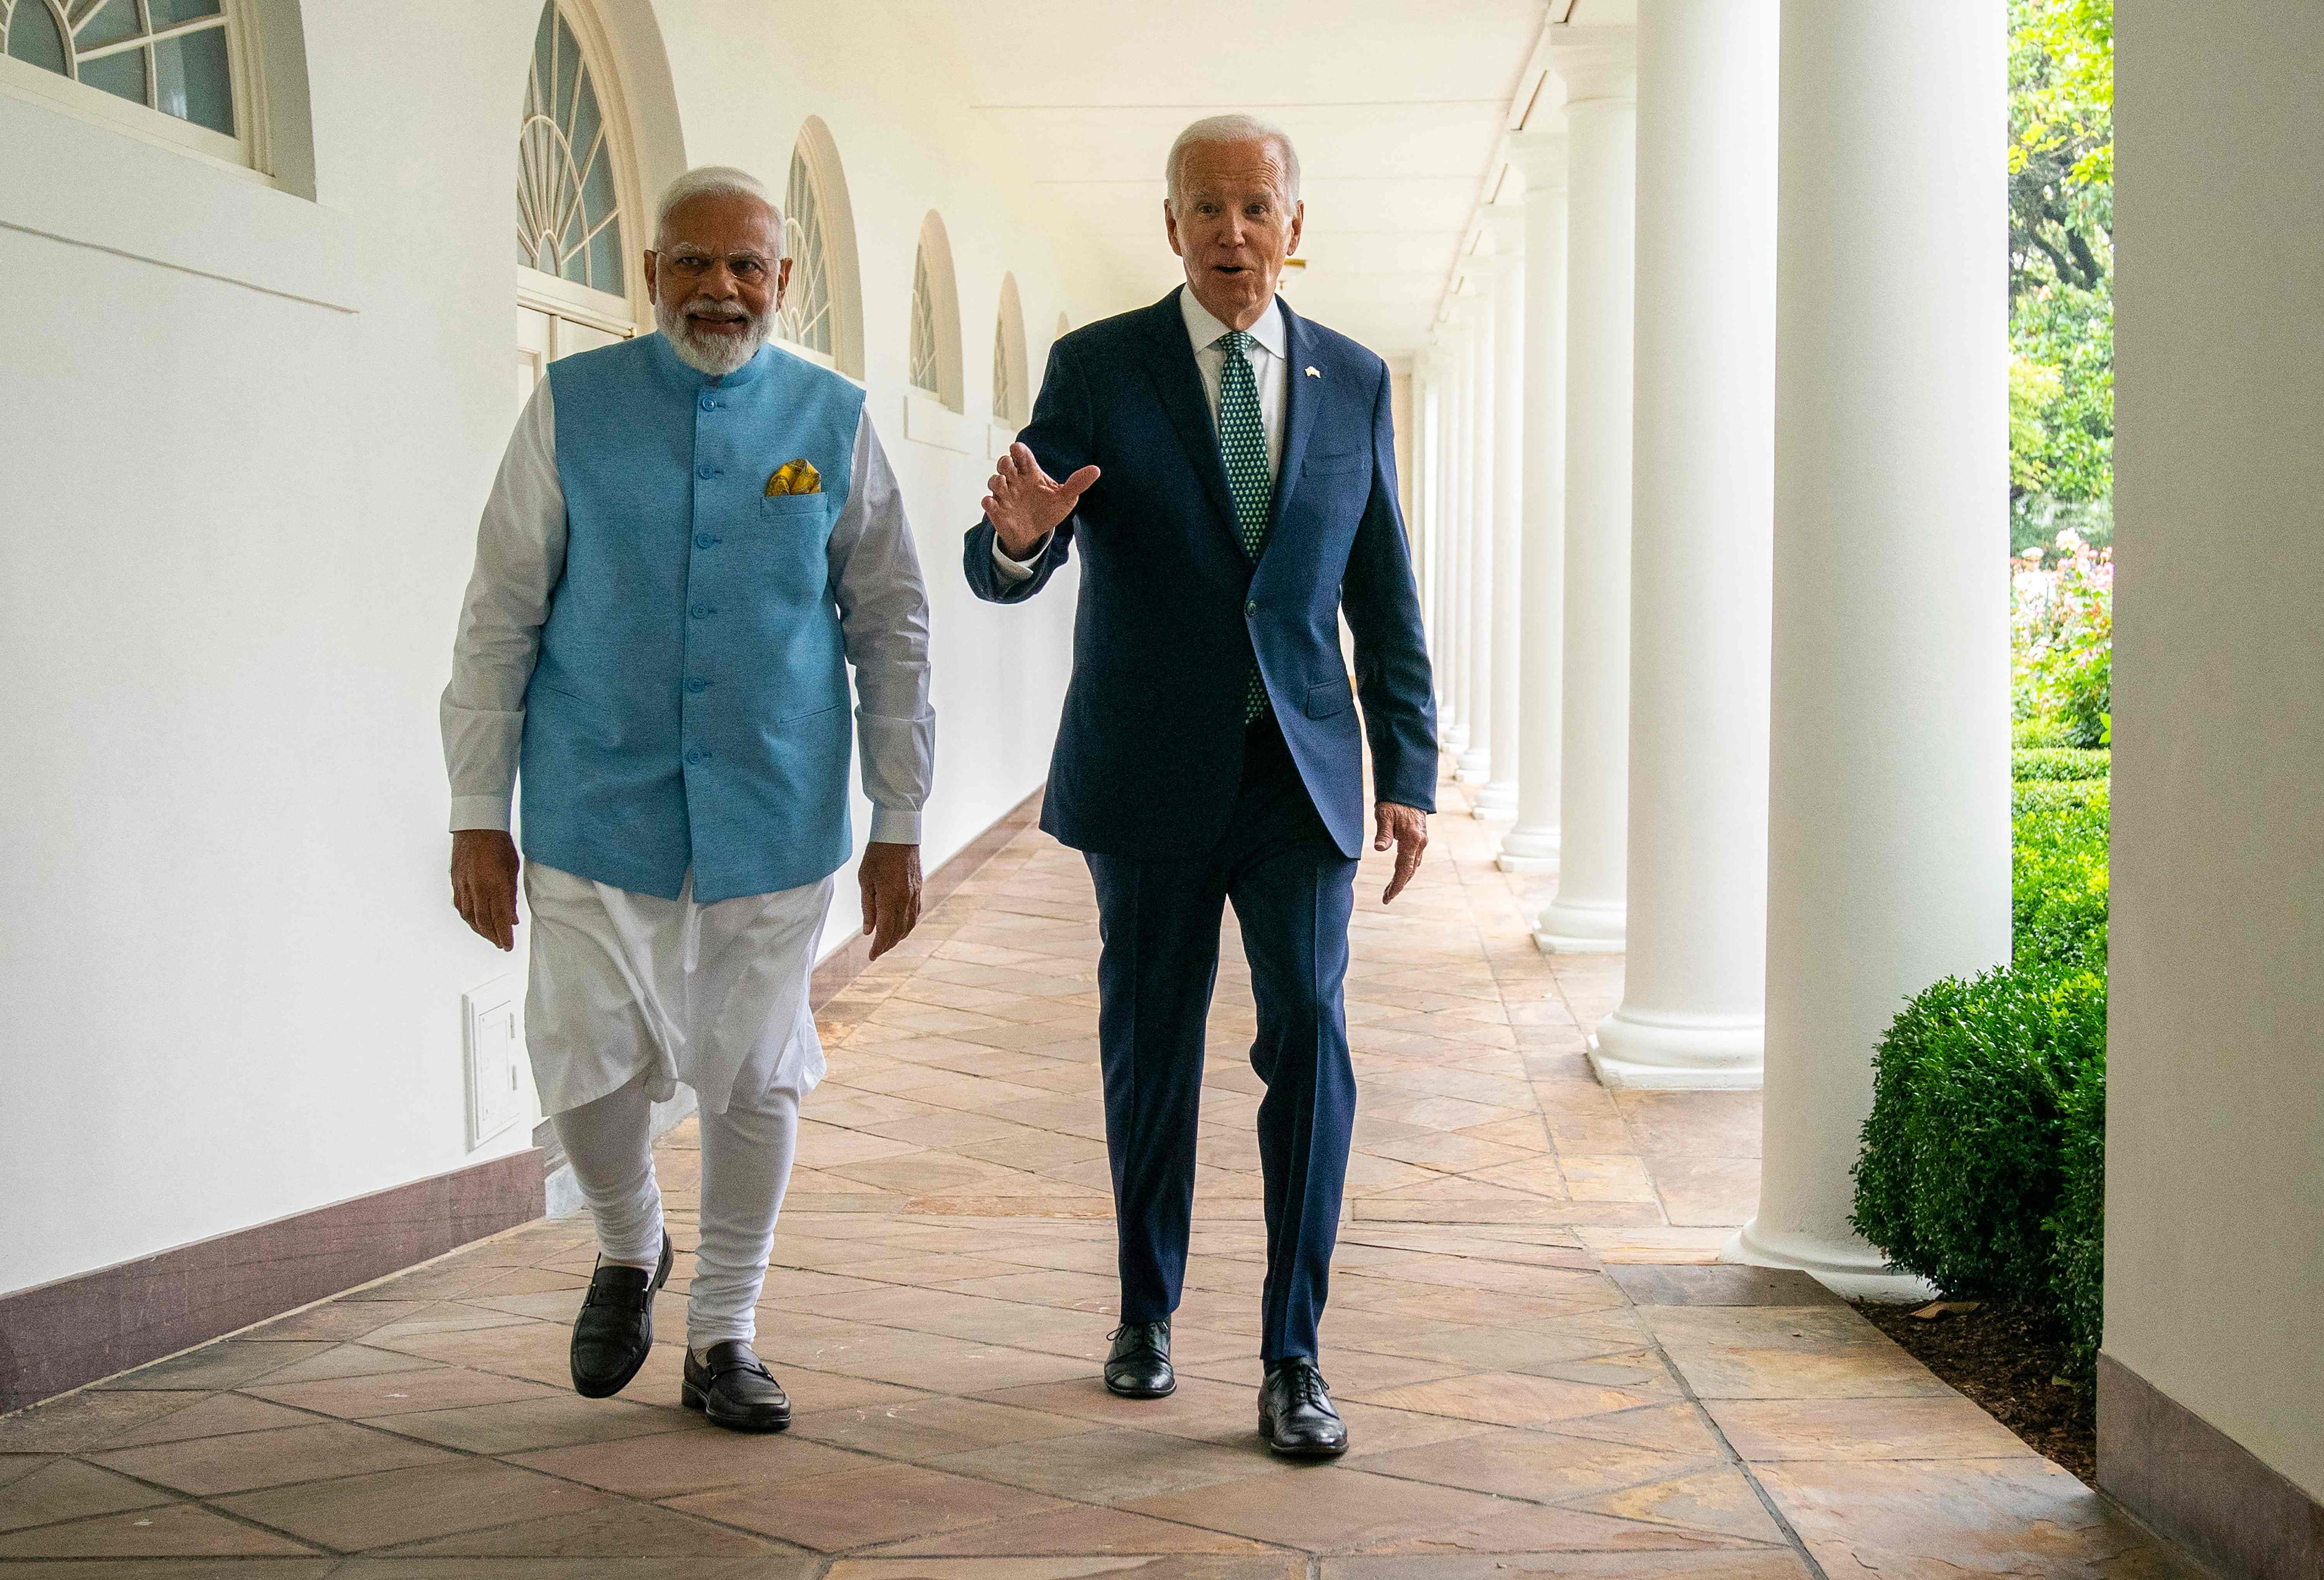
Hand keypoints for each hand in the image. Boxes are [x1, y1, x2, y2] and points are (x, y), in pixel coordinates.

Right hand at [451, 829, 520, 949]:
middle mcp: (476, 888)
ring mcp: (463, 885)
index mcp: (493, 884)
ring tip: (491, 936)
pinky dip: (468, 917)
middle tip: (502, 945)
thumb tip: (512, 918)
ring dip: (480, 929)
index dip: (504, 934)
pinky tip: (475, 922)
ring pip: (469, 916)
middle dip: (493, 936)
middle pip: (483, 921)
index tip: (508, 946)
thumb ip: (511, 896)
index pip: (500, 917)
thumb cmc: (499, 844)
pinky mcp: (455, 882)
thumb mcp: (512, 869)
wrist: (476, 826)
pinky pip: (460, 906)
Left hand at [859, 841, 922, 961]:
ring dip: (899, 937)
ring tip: (888, 943)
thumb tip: (868, 930)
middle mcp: (905, 900)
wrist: (899, 834)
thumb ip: (868, 907)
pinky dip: (908, 925)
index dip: (878, 947)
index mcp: (890, 898)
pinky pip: (915, 913)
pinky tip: (901, 927)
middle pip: (898, 932)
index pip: (885, 931)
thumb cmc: (877, 854)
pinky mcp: (919, 889)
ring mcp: (914, 895)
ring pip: (909, 924)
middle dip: (887, 945)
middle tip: (876, 952)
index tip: (871, 956)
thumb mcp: (865, 880)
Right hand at [982, 442, 1098, 558]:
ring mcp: (1005, 495)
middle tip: (1009, 464)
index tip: (1017, 448)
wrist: (1036, 532)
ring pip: (994, 481)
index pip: (1022, 456)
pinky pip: (988, 504)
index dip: (1018, 450)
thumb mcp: (1066, 497)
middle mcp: (1015, 481)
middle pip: (1004, 464)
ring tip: (1003, 483)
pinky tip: (993, 503)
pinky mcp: (997, 511)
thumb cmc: (1049, 509)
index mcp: (1030, 473)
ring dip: (996, 480)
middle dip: (1004, 462)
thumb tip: (1096, 470)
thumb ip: (1077, 483)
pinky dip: (989, 503)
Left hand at [1373, 802, 1428, 904]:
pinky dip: (1407, 869)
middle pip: (1410, 870)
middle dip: (1399, 885)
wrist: (1408, 790)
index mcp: (1413, 839)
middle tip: (1386, 897)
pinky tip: (1399, 873)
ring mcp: (1422, 841)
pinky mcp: (1420, 838)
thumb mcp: (1384, 815)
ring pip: (1413, 865)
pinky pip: (1414, 858)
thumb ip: (1383, 833)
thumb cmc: (1393, 801)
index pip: (1404, 869)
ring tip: (1390, 889)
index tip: (1388, 898)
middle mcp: (1421, 842)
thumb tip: (1379, 849)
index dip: (1397, 885)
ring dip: (1403, 878)